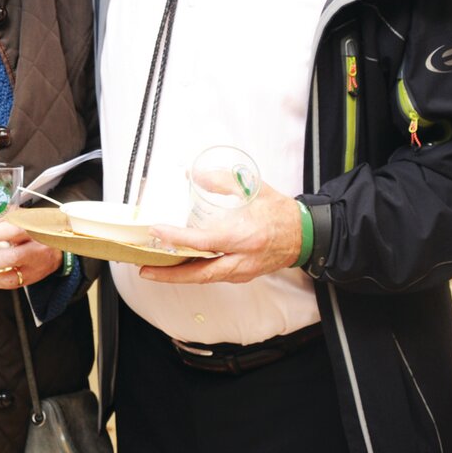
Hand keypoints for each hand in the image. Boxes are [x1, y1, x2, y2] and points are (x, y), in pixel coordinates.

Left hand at [0, 219, 61, 290]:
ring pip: (12, 276)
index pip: (17, 229)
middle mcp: (36, 248)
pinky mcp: (31, 278)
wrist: (58, 245)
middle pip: (14, 256)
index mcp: (34, 227)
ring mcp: (35, 266)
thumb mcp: (20, 216)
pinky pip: (12, 284)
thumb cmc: (35, 228)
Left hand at [139, 181, 301, 284]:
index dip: (178, 238)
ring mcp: (243, 270)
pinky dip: (194, 274)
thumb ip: (222, 181)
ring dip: (179, 276)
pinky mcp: (242, 275)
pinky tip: (179, 267)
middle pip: (200, 273)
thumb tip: (194, 174)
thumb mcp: (253, 189)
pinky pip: (213, 277)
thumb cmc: (280, 213)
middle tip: (146, 270)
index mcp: (244, 236)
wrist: (306, 235)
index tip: (158, 232)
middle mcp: (242, 258)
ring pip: (205, 278)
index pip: (204, 242)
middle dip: (170, 274)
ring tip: (155, 270)